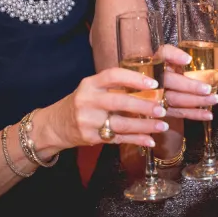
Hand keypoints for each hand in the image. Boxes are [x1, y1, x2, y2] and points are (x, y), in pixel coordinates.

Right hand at [52, 67, 168, 148]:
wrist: (55, 125)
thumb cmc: (82, 103)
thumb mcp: (92, 89)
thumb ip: (114, 87)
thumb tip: (149, 87)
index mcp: (90, 84)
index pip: (113, 76)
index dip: (134, 79)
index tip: (154, 84)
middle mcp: (87, 101)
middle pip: (119, 102)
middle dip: (144, 106)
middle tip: (162, 108)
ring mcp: (88, 121)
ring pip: (121, 124)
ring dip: (145, 126)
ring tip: (162, 125)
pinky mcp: (90, 137)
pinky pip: (118, 139)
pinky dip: (136, 140)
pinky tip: (150, 140)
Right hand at [160, 44, 217, 120]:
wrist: (157, 92)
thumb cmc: (176, 76)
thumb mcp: (186, 67)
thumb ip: (205, 68)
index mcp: (162, 61)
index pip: (165, 53)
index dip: (175, 56)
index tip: (188, 60)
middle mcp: (157, 76)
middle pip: (170, 80)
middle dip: (190, 86)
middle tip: (208, 89)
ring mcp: (157, 94)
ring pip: (174, 98)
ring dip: (195, 100)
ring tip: (213, 99)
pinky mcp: (163, 109)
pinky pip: (178, 113)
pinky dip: (194, 114)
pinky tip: (208, 114)